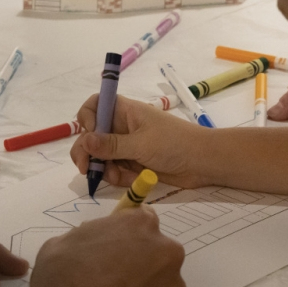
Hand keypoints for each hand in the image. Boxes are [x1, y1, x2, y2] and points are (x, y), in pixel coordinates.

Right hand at [0, 206, 185, 286]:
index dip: (126, 232)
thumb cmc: (60, 282)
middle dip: (137, 257)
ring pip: (157, 278)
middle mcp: (165, 252)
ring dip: (142, 284)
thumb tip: (100, 243)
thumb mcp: (63, 242)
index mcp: (140, 225)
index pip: (142, 218)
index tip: (113, 245)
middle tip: (110, 274)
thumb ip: (91, 235)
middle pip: (155, 249)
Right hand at [70, 94, 208, 188]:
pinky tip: (131, 180)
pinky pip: (113, 170)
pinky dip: (118, 177)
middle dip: (87, 152)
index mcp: (125, 111)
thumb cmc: (174, 144)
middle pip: (91, 135)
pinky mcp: (132, 163)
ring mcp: (126, 146)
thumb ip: (111, 145)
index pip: (95, 105)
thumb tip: (85, 140)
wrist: (202, 163)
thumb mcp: (141, 144)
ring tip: (118, 177)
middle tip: (86, 170)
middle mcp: (121, 127)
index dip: (87, 118)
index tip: (90, 133)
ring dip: (104, 169)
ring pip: (100, 156)